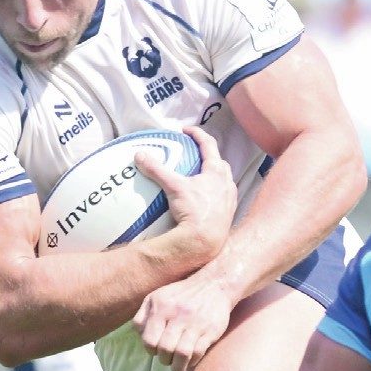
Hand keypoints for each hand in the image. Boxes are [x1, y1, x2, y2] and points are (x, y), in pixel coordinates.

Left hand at [132, 271, 232, 370]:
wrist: (214, 284)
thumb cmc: (181, 294)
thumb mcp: (157, 297)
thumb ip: (143, 316)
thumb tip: (140, 337)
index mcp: (161, 306)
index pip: (149, 340)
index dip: (151, 350)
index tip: (157, 350)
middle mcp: (177, 314)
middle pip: (165, 349)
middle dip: (164, 359)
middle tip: (167, 359)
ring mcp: (195, 322)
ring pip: (182, 354)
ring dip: (178, 366)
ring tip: (178, 366)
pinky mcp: (211, 329)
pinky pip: (198, 352)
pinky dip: (192, 361)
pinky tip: (191, 359)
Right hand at [134, 126, 236, 263]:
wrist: (205, 240)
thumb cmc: (193, 210)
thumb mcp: (173, 187)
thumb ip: (157, 170)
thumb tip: (140, 155)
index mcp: (216, 171)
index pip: (209, 144)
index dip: (197, 134)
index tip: (186, 130)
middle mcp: (227, 182)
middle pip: (220, 162)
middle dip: (209, 156)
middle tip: (195, 155)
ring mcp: (230, 198)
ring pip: (224, 180)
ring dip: (214, 175)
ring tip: (200, 178)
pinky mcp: (229, 212)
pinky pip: (223, 197)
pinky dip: (215, 193)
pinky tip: (204, 199)